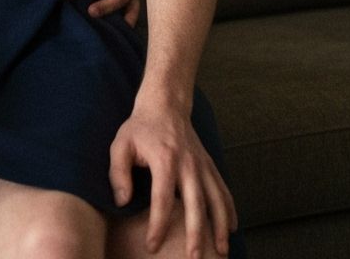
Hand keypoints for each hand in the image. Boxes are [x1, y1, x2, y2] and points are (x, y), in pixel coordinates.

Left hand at [109, 100, 237, 257]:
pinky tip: (231, 228)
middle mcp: (188, 165)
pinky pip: (224, 190)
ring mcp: (202, 165)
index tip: (152, 246)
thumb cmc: (140, 128)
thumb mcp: (121, 144)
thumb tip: (122, 202)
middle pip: (196, 205)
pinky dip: (230, 210)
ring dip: (220, 227)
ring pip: (216, 201)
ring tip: (222, 251)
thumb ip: (118, 173)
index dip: (158, 226)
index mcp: (164, 161)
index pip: (162, 201)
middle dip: (197, 235)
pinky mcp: (210, 164)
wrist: (165, 104)